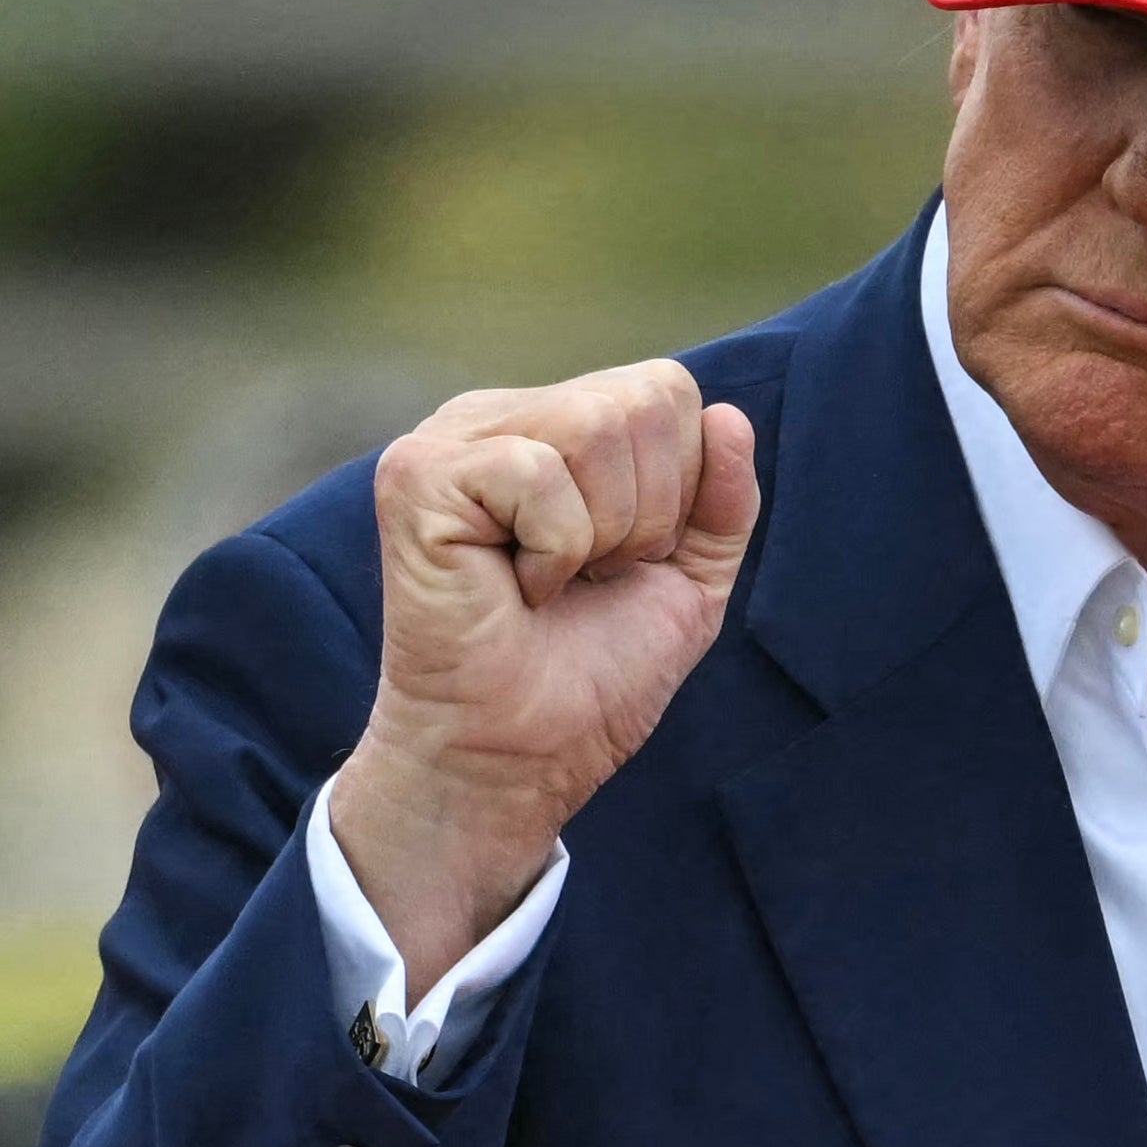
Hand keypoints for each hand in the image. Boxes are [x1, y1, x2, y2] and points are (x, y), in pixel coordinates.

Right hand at [333, 361, 762, 983]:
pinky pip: (539, 473)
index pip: (665, 390)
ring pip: (597, 424)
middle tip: (588, 577)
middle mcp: (497, 417)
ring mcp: (449, 440)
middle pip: (643, 399)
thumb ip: (722, 500)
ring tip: (551, 582)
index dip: (680, 489)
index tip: (624, 563)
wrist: (521, 757)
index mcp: (553, 425)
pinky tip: (515, 588)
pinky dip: (554, 550)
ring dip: (603, 532)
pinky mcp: (417, 475)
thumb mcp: (688, 579)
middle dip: (649, 513)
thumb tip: (729, 416)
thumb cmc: (591, 676)